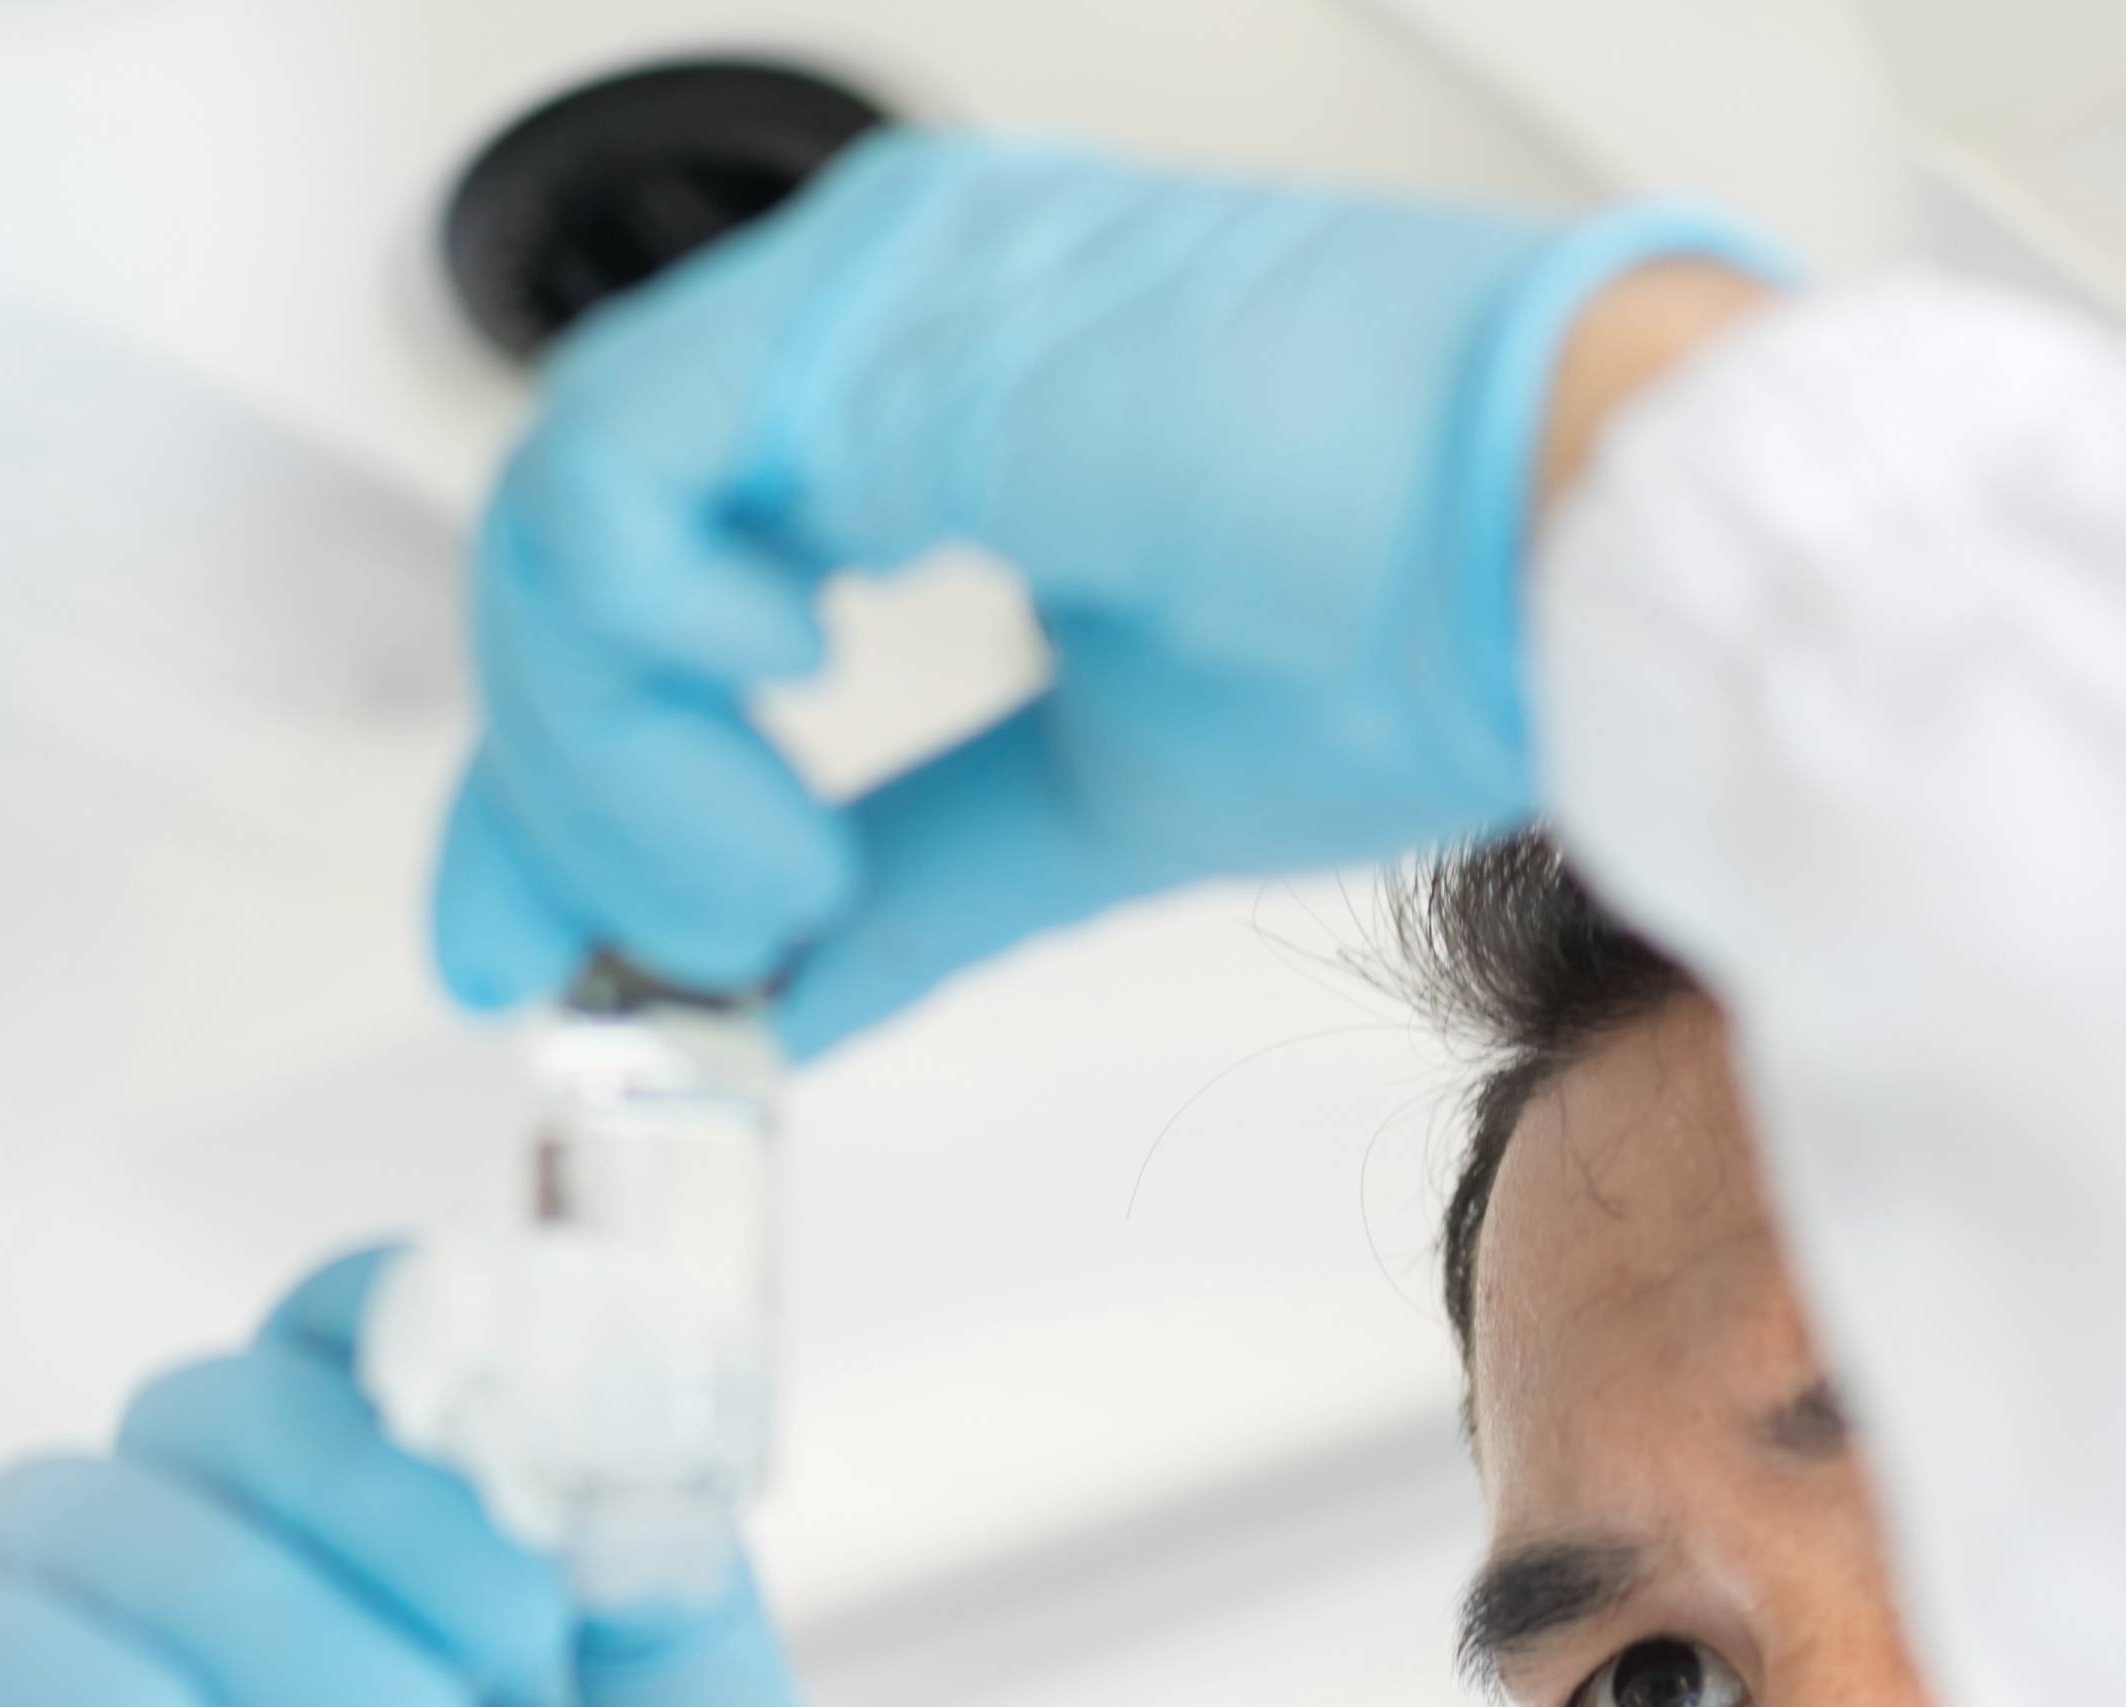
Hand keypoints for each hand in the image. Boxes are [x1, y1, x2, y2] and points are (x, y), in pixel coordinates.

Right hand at [0, 1251, 826, 1706]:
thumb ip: (696, 1657)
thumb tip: (642, 1466)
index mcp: (426, 1629)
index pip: (357, 1370)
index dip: (422, 1321)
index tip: (534, 1372)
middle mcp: (252, 1663)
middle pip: (214, 1408)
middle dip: (364, 1471)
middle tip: (509, 1623)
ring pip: (68, 1505)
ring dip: (245, 1571)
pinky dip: (32, 1649)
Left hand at [430, 131, 1778, 1053]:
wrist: (1587, 544)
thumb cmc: (1441, 614)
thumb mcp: (1103, 796)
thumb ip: (921, 876)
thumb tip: (775, 995)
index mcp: (933, 384)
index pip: (646, 553)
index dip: (559, 771)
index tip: (538, 955)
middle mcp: (881, 306)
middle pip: (577, 539)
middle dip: (562, 791)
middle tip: (655, 964)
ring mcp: (873, 292)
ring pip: (571, 520)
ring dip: (614, 762)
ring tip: (758, 897)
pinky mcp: (878, 320)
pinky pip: (619, 497)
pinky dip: (646, 684)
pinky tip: (781, 781)